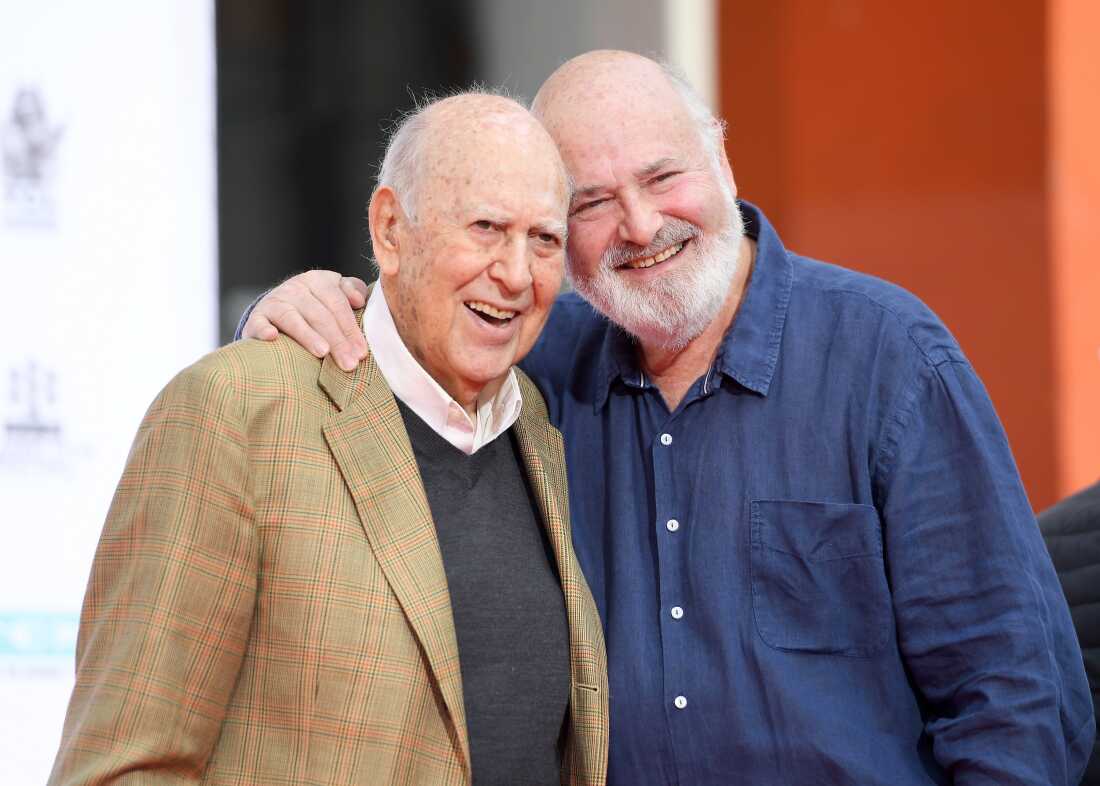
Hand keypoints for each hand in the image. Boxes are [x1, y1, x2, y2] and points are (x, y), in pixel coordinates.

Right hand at [242, 271, 368, 370]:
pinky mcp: (256, 317)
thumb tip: (359, 301)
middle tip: (349, 363)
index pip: (338, 303)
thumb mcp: (334, 294)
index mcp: (318, 280)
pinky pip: (259, 323)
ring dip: (308, 336)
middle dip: (337, 341)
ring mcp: (274, 301)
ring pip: (292, 318)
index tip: (361, 352)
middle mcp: (295, 287)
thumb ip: (352, 292)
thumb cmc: (315, 307)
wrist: (275, 311)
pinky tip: (272, 338)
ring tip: (322, 353)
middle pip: (319, 314)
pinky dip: (263, 329)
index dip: (350, 328)